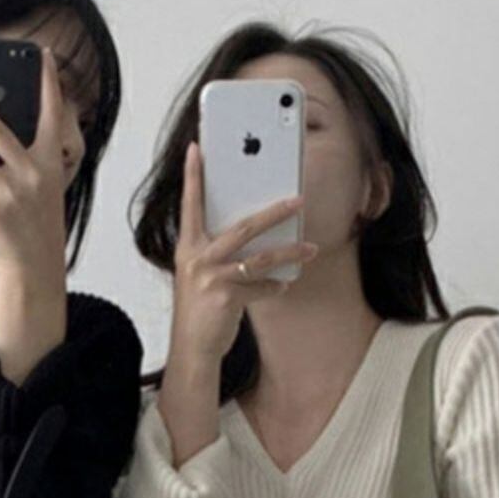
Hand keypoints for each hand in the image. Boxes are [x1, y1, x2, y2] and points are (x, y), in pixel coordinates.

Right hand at [168, 139, 317, 364]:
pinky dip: (275, 287)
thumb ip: (218, 252)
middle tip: (298, 200)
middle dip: (274, 212)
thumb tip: (253, 234)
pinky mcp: (225, 297)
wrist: (192, 348)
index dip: (193, 176)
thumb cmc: (199, 309)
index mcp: (188, 247)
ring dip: (290, 253)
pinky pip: (260, 287)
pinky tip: (283, 286)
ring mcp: (211, 277)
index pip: (191, 204)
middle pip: (243, 226)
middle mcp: (197, 258)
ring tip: (309, 250)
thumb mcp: (201, 274)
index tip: (197, 149)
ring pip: (260, 257)